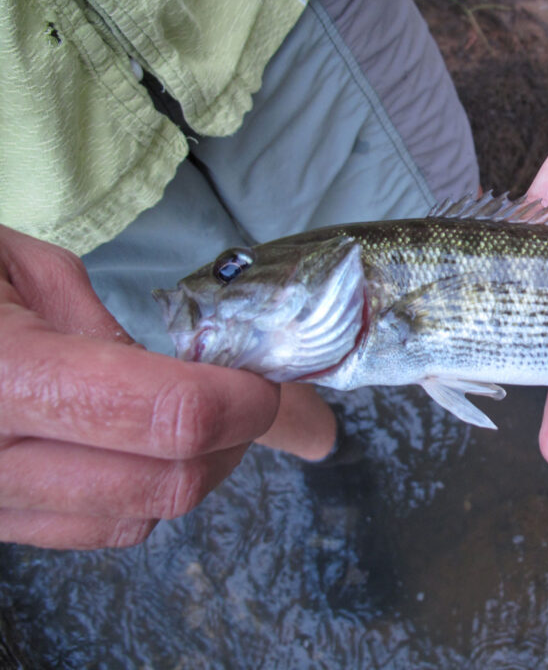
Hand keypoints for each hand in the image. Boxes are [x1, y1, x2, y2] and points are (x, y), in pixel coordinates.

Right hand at [0, 226, 281, 548]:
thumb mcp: (13, 267)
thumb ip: (101, 326)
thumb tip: (192, 371)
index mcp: (1, 374)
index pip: (164, 417)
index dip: (242, 402)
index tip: (268, 379)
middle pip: (163, 486)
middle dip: (233, 443)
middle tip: (256, 397)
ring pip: (131, 521)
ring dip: (192, 472)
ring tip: (203, 417)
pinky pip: (86, 532)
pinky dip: (136, 494)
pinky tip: (137, 446)